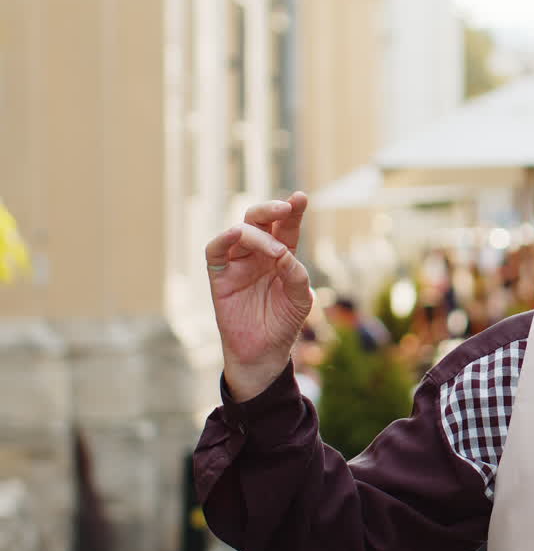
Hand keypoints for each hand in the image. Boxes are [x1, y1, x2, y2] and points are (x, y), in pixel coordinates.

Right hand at [205, 192, 312, 400]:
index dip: (293, 212)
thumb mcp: (300, 300)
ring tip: (276, 250)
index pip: (287, 228)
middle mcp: (258, 254)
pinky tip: (236, 233)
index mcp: (282, 256)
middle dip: (272, 209)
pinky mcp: (219, 276)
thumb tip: (284, 253)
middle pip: (260, 220)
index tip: (301, 198)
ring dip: (257, 233)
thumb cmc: (284, 323)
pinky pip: (215, 251)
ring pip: (240, 231)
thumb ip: (296, 275)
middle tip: (286, 207)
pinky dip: (223, 239)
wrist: (264, 353)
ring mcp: (237, 263)